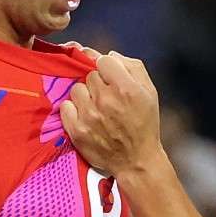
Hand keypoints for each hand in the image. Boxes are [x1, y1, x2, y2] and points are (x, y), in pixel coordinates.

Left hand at [58, 51, 164, 178]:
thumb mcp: (149, 92)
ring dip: (84, 97)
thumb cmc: (144, 124)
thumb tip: (110, 55)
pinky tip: (86, 118)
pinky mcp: (76, 130)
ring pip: (76, 89)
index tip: (111, 79)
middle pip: (89, 75)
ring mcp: (89, 115)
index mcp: (126, 88)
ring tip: (96, 109)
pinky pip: (65, 106)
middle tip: (107, 98)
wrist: (136, 161)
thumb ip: (132, 67)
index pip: (103, 60)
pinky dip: (73, 111)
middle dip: (97, 83)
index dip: (107, 69)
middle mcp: (106, 100)